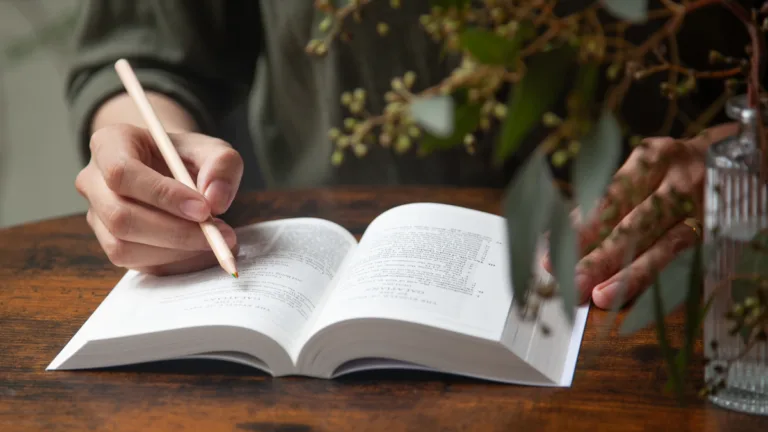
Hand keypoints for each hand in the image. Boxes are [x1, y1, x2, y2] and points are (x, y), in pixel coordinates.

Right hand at [75, 124, 242, 275]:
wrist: (172, 171)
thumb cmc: (187, 157)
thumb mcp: (211, 148)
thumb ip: (222, 164)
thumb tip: (216, 200)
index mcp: (109, 144)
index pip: (122, 173)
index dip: (162, 195)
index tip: (203, 208)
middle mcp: (93, 182)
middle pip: (120, 217)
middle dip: (175, 232)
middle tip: (218, 234)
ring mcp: (97, 217)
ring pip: (124, 247)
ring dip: (176, 251)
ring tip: (215, 241)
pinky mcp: (111, 244)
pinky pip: (137, 264)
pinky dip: (175, 263)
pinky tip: (202, 252)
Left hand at [543, 123, 734, 308]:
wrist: (744, 155)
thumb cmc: (679, 167)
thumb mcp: (647, 168)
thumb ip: (610, 198)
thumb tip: (562, 234)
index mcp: (654, 157)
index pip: (611, 196)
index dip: (580, 226)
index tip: (550, 250)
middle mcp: (680, 181)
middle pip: (634, 222)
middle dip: (598, 256)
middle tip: (568, 281)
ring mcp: (703, 209)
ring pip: (663, 246)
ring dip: (628, 275)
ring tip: (600, 297)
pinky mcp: (717, 232)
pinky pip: (683, 259)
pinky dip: (653, 278)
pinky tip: (630, 295)